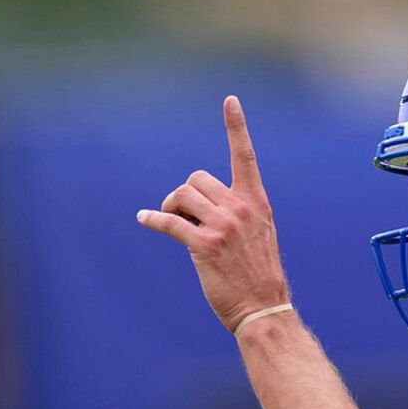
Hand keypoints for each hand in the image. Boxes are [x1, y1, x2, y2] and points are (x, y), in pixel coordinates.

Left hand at [137, 96, 289, 331]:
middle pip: (197, 178)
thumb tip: (200, 203)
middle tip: (179, 213)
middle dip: (183, 194)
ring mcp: (223, 226)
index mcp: (257, 203)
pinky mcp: (204, 245)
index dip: (236, 127)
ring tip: (173, 222)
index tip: (231, 100)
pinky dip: (152, 219)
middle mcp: (241, 209)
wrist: (263, 307)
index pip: (245, 157)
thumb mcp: (260, 235)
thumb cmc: (259, 275)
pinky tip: (145, 219)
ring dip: (170, 207)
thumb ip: (239, 212)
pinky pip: (169, 222)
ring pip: (181, 196)